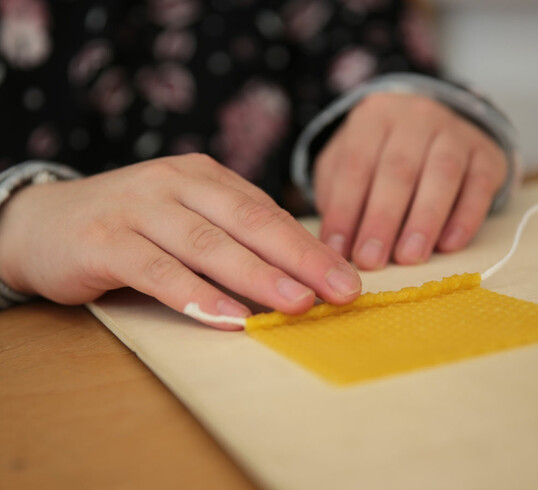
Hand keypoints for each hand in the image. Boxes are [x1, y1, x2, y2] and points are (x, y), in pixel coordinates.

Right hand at [0, 155, 360, 328]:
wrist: (42, 220)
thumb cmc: (130, 224)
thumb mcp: (185, 218)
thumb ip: (230, 237)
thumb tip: (293, 274)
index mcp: (204, 176)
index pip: (267, 212)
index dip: (309, 246)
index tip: (346, 278)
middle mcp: (175, 183)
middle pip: (249, 222)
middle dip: (301, 259)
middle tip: (342, 291)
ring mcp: (139, 208)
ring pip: (209, 244)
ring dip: (258, 277)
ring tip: (298, 305)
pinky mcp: (105, 240)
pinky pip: (158, 270)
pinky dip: (196, 295)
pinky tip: (228, 317)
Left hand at [314, 92, 507, 269]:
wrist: (431, 128)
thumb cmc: (378, 156)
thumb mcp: (345, 163)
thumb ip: (336, 198)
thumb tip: (335, 249)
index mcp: (373, 118)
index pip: (355, 165)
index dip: (344, 211)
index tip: (338, 251)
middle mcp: (416, 117)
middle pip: (398, 170)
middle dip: (382, 219)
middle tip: (371, 260)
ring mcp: (456, 132)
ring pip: (442, 175)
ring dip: (424, 221)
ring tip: (409, 258)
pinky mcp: (487, 155)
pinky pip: (479, 186)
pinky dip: (465, 218)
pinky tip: (448, 246)